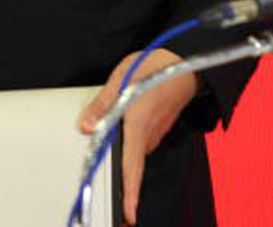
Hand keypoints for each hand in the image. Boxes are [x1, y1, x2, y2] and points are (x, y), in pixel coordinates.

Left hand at [78, 50, 197, 225]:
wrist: (186, 61)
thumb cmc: (155, 67)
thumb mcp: (121, 80)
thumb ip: (102, 105)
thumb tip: (86, 127)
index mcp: (139, 125)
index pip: (133, 167)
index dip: (130, 194)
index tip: (129, 215)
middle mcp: (149, 135)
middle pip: (132, 164)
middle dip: (122, 183)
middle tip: (113, 201)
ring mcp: (156, 133)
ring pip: (134, 151)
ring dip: (124, 159)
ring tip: (108, 166)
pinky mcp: (158, 128)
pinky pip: (140, 142)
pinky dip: (130, 145)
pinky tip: (121, 136)